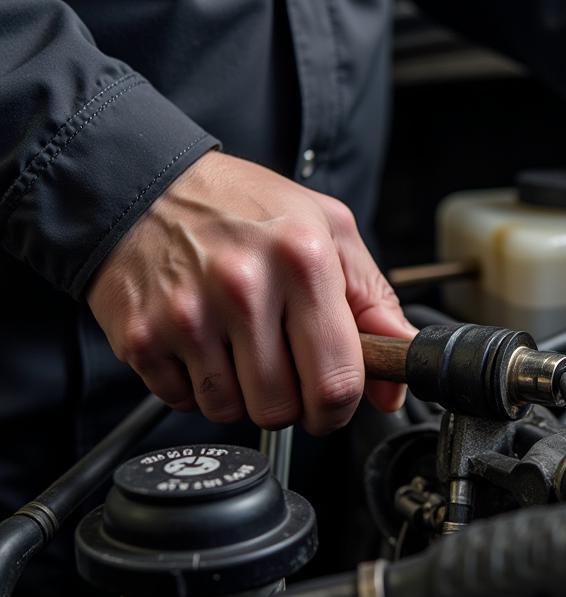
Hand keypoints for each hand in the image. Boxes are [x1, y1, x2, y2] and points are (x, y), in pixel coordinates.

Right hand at [87, 151, 414, 433]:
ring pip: (230, 411)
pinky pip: (183, 401)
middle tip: (283, 365)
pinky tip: (202, 343)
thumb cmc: (245, 207)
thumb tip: (393, 383)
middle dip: (290, 403)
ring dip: (241, 394)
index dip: (339, 408)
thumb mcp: (330, 230)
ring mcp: (187, 316)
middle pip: (281, 408)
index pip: (335, 381)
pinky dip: (196, 386)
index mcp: (302, 260)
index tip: (334, 402)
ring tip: (239, 344)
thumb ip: (374, 304)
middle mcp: (244, 288)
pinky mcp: (141, 337)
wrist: (147, 185)